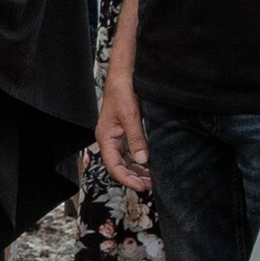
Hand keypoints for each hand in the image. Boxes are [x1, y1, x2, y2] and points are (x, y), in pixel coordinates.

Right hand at [97, 57, 150, 191]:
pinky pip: (131, 151)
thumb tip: (142, 160)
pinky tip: (152, 164)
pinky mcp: (126, 131)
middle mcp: (110, 139)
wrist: (124, 73)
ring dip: (138, 170)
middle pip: (120, 166)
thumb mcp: (130, 115)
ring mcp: (118, 136)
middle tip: (153, 185)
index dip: (127, 179)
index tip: (142, 187)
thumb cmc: (122, 91)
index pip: (113, 166)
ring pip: (126, 160)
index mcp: (105, 137)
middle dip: (135, 177)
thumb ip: (136, 138)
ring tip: (154, 177)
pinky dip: (140, 159)